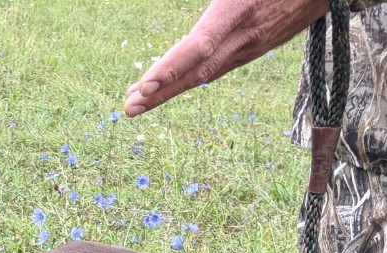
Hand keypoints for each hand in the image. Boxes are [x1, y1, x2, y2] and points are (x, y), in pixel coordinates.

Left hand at [123, 0, 329, 116]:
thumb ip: (223, 1)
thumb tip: (197, 39)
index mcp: (241, 10)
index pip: (199, 46)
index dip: (171, 67)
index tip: (144, 85)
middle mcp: (246, 35)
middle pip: (196, 71)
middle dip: (160, 92)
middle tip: (128, 108)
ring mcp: (253, 44)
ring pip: (205, 73)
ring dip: (170, 89)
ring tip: (138, 101)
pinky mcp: (259, 45)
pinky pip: (218, 66)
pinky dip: (190, 78)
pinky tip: (171, 84)